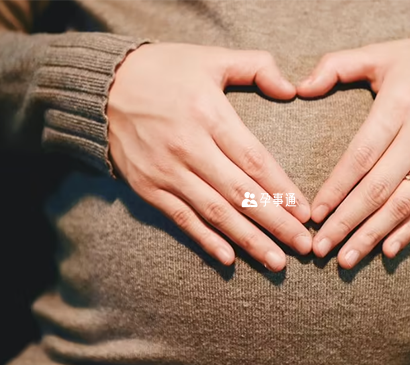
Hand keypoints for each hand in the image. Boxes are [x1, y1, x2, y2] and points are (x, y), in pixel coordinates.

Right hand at [107, 43, 311, 271]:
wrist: (103, 85)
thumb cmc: (165, 70)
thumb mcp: (211, 57)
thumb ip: (256, 66)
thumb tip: (291, 89)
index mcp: (208, 114)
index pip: (254, 160)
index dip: (283, 189)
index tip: (306, 213)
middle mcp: (188, 147)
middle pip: (240, 194)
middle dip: (276, 223)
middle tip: (303, 247)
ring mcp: (166, 171)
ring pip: (215, 213)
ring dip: (248, 240)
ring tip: (276, 262)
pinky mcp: (148, 187)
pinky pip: (181, 219)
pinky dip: (205, 240)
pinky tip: (229, 259)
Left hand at [297, 35, 409, 267]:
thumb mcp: (382, 53)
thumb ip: (337, 66)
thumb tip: (299, 87)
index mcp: (399, 106)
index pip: (361, 156)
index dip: (337, 188)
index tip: (314, 213)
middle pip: (378, 188)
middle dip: (346, 222)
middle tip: (320, 248)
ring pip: (402, 205)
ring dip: (372, 235)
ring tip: (346, 259)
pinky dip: (408, 231)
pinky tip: (387, 251)